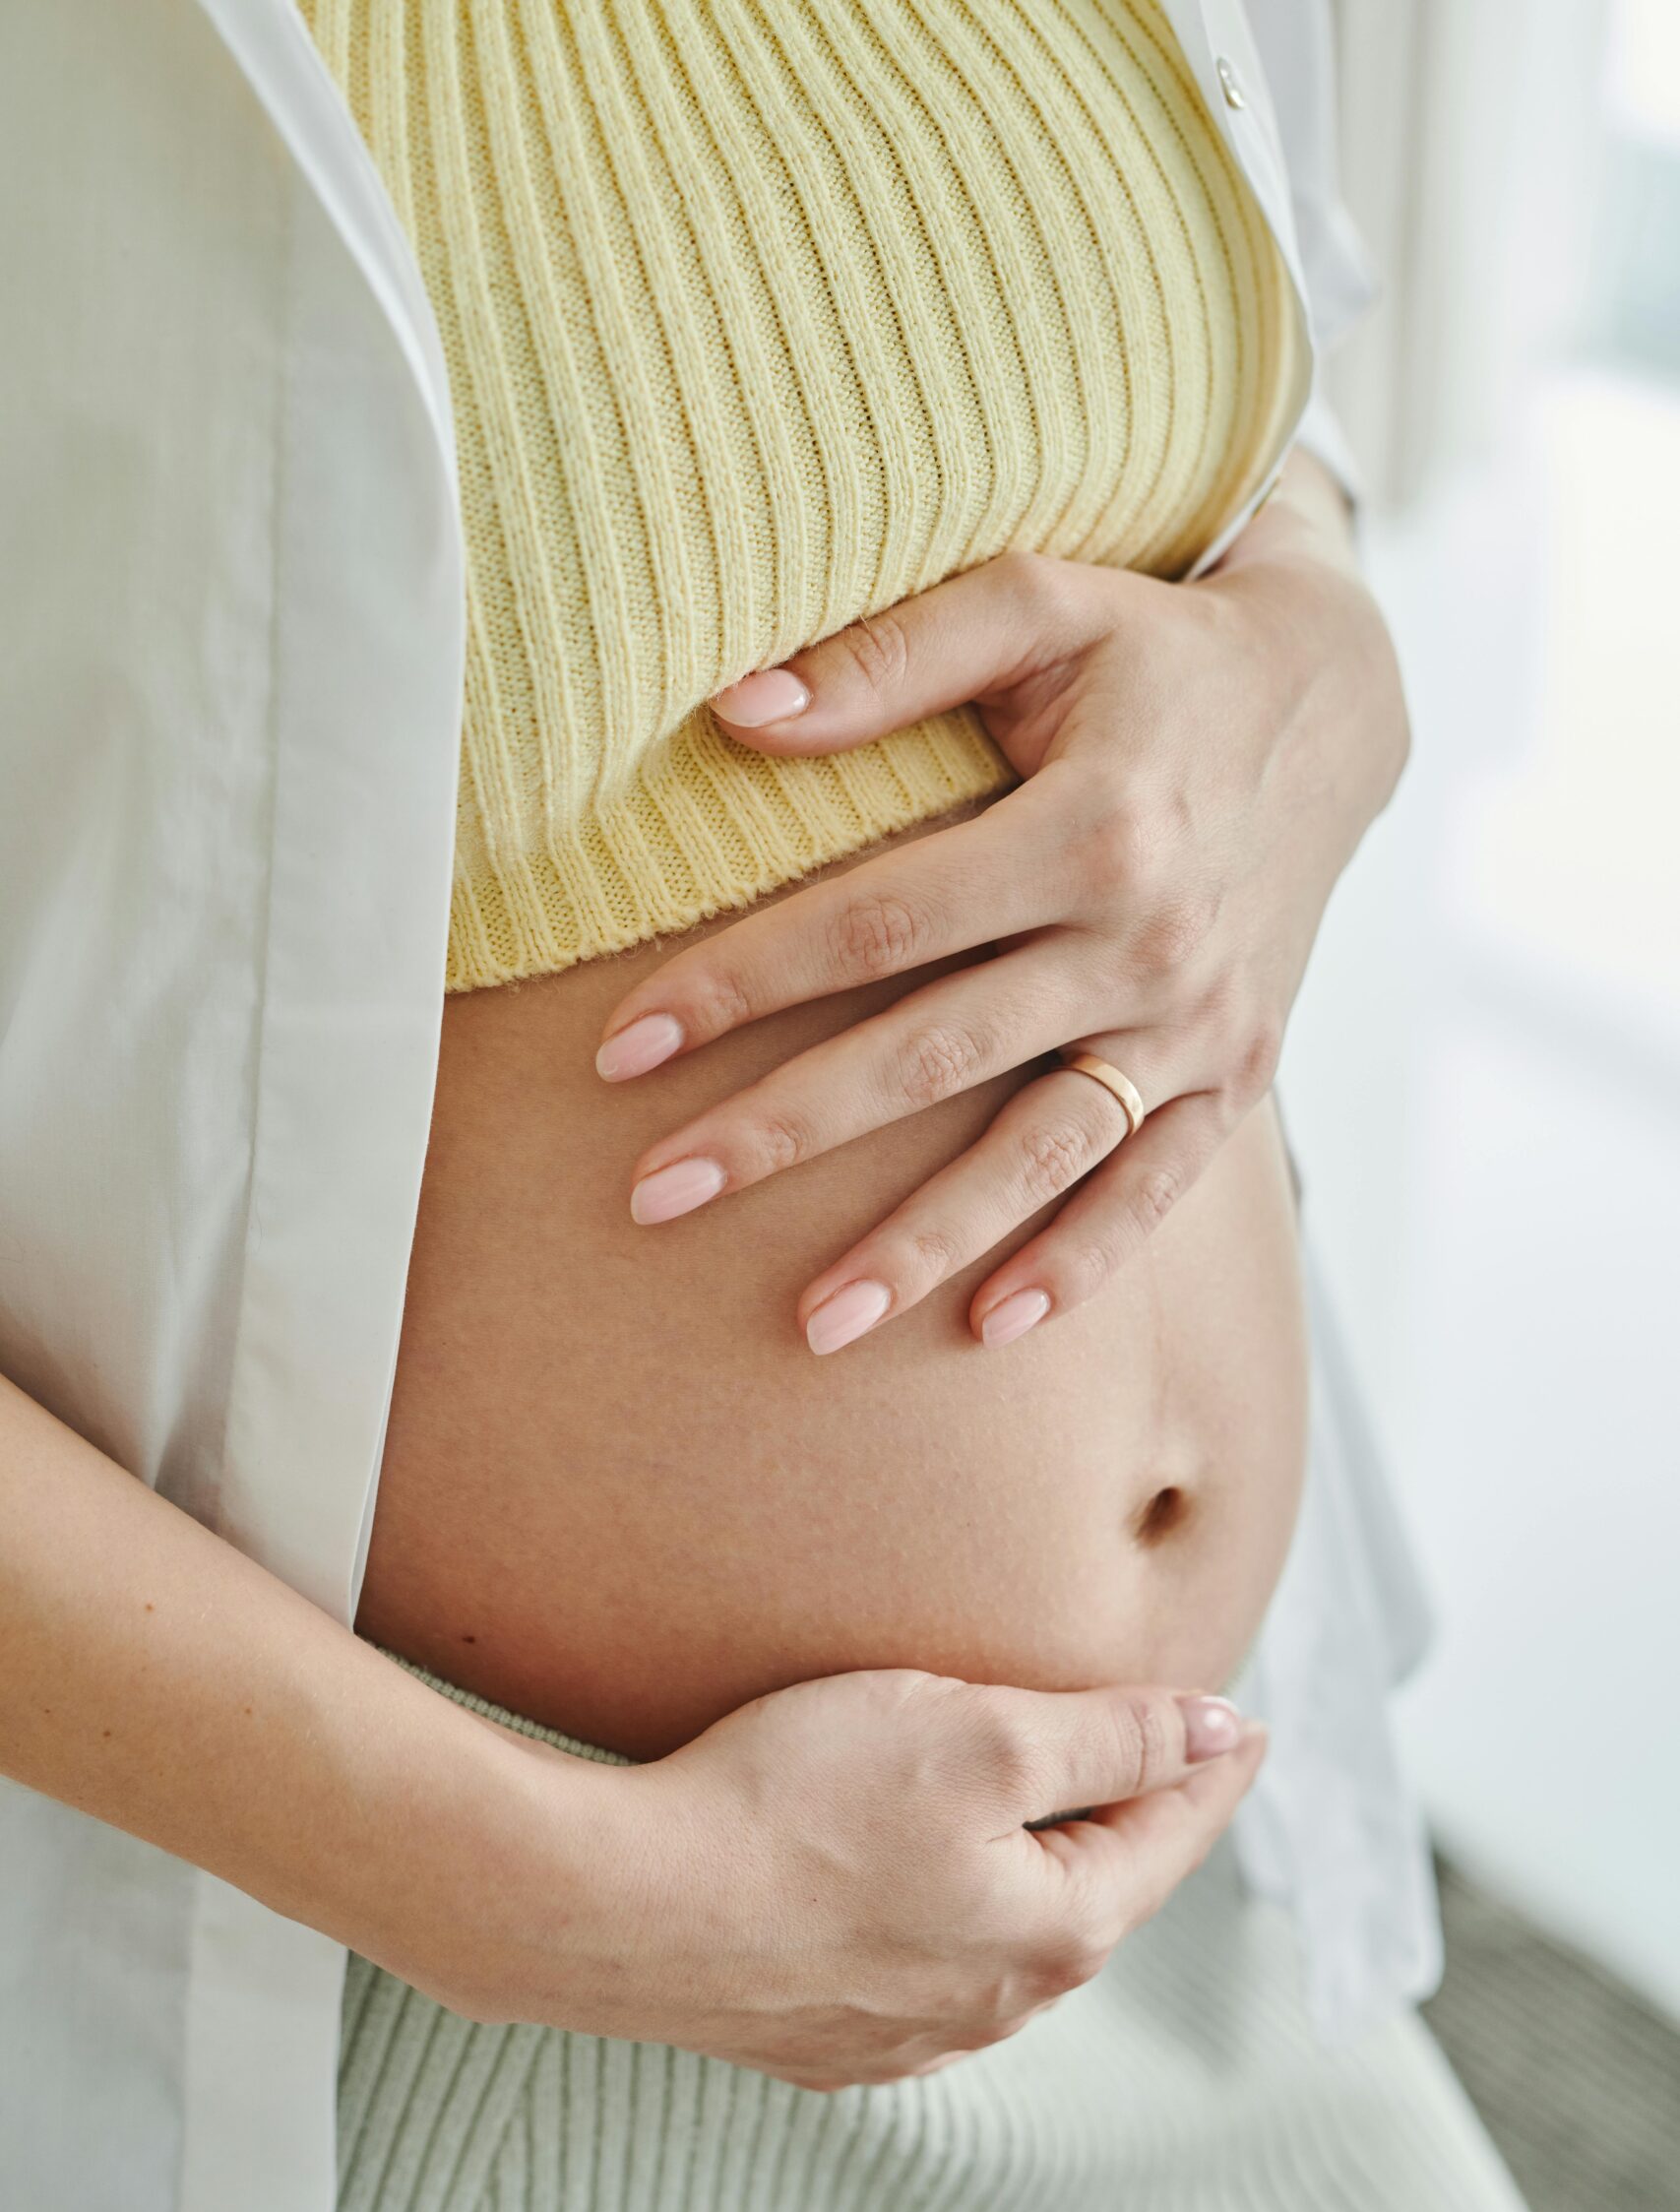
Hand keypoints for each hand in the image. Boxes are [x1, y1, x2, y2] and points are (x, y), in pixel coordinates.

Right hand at [432, 1670, 1266, 2088]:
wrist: (614, 1904)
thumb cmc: (795, 1804)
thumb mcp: (980, 1738)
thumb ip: (1110, 1741)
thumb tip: (1219, 1733)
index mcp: (1052, 1934)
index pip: (1167, 1836)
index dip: (1208, 1765)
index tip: (1243, 1721)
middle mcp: (990, 2006)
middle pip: (1089, 1891)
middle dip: (1126, 1819)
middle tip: (1152, 1753)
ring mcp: (899, 2036)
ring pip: (1000, 1934)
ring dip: (1030, 1867)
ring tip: (1034, 1807)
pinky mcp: (816, 2036)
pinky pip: (916, 1963)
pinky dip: (942, 1907)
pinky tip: (912, 1874)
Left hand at [594, 453, 1408, 1350]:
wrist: (1332, 707)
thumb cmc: (1155, 652)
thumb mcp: (1040, 603)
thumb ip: (892, 657)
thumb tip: (733, 708)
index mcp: (1090, 826)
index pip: (876, 924)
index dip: (742, 983)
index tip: (622, 1046)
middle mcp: (1146, 941)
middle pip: (932, 1058)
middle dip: (785, 1134)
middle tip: (656, 1196)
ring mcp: (1197, 1022)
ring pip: (1039, 1153)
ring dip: (924, 1243)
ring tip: (812, 1323)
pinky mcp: (1237, 1072)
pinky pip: (1154, 1186)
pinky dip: (1081, 1261)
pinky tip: (991, 1327)